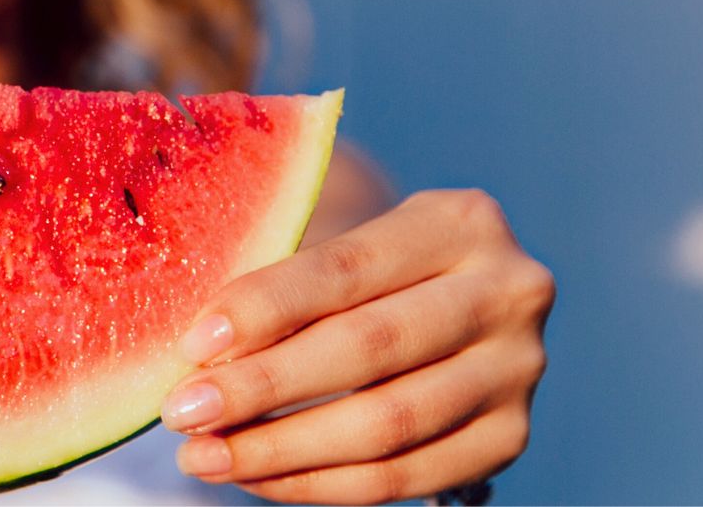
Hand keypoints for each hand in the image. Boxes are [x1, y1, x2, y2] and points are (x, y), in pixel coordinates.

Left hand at [163, 189, 552, 503]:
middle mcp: (507, 291)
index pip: (346, 269)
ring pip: (387, 425)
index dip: (265, 308)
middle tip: (184, 412)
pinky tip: (256, 478)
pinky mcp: (511, 436)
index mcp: (459, 221)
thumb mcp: (340, 244)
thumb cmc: (365, 269)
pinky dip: (320, 483)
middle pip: (369, 349)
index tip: (192, 344)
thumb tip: (200, 352)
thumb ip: (284, 287)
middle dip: (264, 386)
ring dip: (281, 448)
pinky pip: (404, 478)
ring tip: (203, 456)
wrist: (449, 297)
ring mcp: (518, 369)